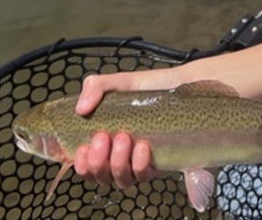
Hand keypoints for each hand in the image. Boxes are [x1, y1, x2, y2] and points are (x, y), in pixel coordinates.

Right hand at [73, 70, 179, 187]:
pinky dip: (139, 164)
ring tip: (123, 138)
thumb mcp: (118, 82)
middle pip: (101, 176)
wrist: (180, 85)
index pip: (87, 165)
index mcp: (105, 141)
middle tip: (102, 137)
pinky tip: (142, 147)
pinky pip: (144, 175)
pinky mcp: (158, 163)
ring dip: (117, 163)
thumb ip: (95, 87)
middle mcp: (120, 156)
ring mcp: (139, 162)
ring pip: (122, 179)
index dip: (82, 165)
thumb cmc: (147, 87)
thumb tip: (80, 109)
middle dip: (98, 162)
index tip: (83, 148)